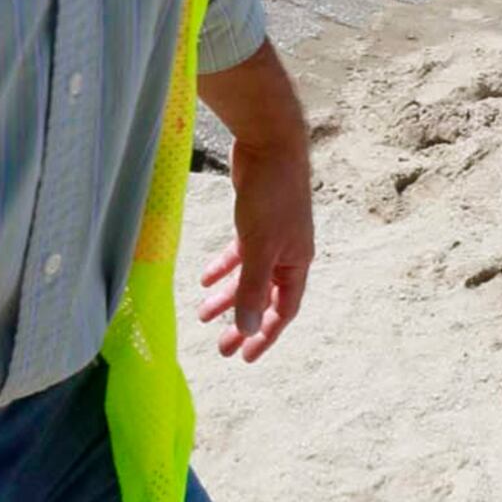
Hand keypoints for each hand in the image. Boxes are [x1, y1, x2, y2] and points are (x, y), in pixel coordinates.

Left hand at [195, 135, 314, 360]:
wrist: (270, 144)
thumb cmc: (272, 196)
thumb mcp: (260, 247)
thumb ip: (252, 289)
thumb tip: (247, 328)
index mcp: (297, 263)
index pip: (283, 310)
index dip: (265, 335)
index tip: (245, 356)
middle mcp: (288, 254)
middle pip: (264, 298)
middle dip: (243, 322)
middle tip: (222, 347)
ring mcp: (272, 237)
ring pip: (249, 276)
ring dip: (228, 296)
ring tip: (203, 315)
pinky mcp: (255, 220)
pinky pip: (240, 253)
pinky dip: (223, 267)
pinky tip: (205, 279)